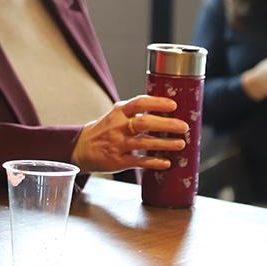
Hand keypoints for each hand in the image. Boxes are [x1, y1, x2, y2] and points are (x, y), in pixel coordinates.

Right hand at [71, 96, 188, 172]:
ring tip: (180, 144)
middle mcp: (118, 126)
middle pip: (144, 123)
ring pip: (144, 143)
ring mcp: (117, 144)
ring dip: (165, 144)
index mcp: (119, 112)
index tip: (173, 105)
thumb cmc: (106, 129)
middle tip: (183, 127)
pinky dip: (154, 162)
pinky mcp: (118, 160)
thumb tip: (166, 110)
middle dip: (167, 124)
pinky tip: (166, 162)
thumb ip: (136, 112)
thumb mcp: (116, 115)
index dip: (157, 103)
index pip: (139, 103)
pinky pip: (139, 162)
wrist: (83, 148)